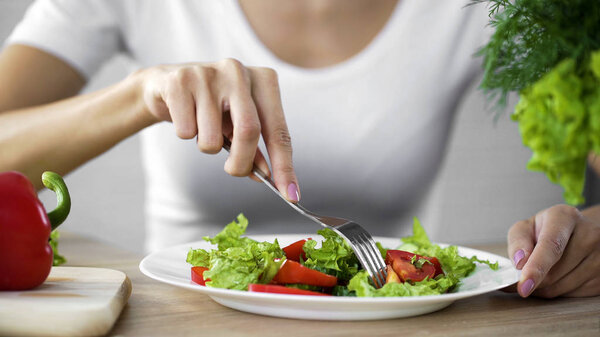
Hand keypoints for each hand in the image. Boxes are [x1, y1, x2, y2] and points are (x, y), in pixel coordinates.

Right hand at [135, 58, 298, 200]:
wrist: (165, 84)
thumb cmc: (212, 107)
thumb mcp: (237, 124)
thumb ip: (254, 148)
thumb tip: (267, 176)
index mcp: (263, 80)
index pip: (279, 130)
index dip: (284, 166)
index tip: (290, 195)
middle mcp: (239, 71)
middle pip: (249, 131)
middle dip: (241, 162)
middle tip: (233, 171)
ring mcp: (209, 73)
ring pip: (213, 137)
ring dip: (207, 146)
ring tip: (202, 129)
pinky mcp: (180, 80)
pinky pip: (186, 131)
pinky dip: (185, 134)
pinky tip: (183, 116)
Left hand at [508, 204, 599, 297]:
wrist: (577, 233)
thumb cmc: (547, 230)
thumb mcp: (527, 227)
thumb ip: (518, 241)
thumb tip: (519, 262)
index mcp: (565, 217)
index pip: (552, 245)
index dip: (536, 267)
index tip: (523, 285)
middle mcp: (589, 234)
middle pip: (554, 272)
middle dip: (533, 280)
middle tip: (522, 278)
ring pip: (561, 287)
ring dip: (543, 287)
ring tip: (542, 271)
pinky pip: (572, 295)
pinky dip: (557, 291)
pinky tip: (557, 276)